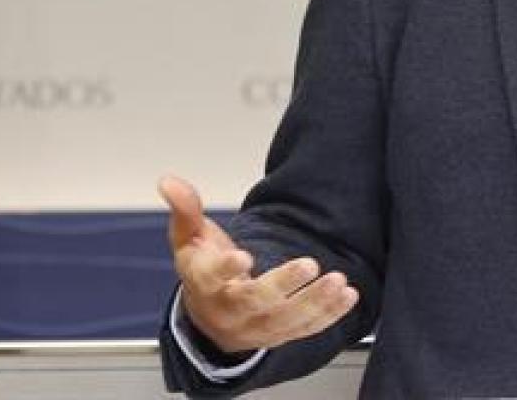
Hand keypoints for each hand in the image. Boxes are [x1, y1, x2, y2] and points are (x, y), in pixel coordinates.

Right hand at [158, 174, 358, 355]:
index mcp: (204, 285)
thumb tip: (169, 181)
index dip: (226, 269)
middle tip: (308, 264)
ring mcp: (257, 327)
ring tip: (338, 280)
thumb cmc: (202, 270)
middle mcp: (230, 311)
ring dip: (315, 302)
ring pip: (287, 320)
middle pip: (256, 302)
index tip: (243, 257)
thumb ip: (185, 208)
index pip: (212, 278)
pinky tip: (347, 294)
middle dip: (283, 285)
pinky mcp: (281, 335)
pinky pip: (306, 329)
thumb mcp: (187, 237)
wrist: (210, 319)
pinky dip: (329, 314)